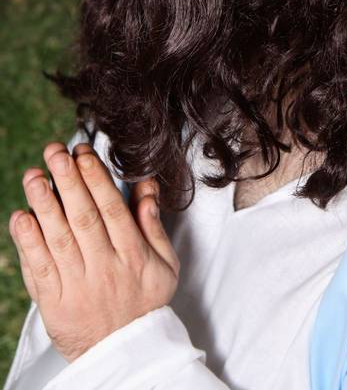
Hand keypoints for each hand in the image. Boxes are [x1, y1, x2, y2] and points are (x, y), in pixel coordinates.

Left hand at [8, 141, 179, 362]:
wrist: (125, 354)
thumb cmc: (145, 303)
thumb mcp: (164, 264)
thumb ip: (153, 225)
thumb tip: (146, 189)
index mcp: (133, 255)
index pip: (111, 209)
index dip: (95, 179)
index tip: (82, 154)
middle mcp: (105, 267)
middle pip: (83, 217)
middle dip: (68, 181)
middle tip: (54, 153)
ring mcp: (78, 285)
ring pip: (58, 239)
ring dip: (44, 204)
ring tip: (33, 176)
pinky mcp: (55, 303)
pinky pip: (39, 269)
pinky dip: (28, 243)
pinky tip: (21, 218)